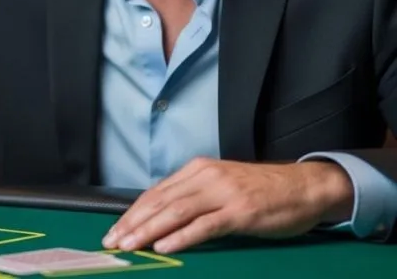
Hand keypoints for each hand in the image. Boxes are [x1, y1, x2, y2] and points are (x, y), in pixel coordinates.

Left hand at [102, 157, 353, 254]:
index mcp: (197, 170)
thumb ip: (193, 197)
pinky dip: (181, 237)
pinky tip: (165, 246)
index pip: (155, 192)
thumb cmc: (262, 191)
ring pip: (176, 212)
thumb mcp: (221, 186)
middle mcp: (205, 177)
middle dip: (133, 223)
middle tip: (112, 242)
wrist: (304, 186)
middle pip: (160, 202)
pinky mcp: (240, 211)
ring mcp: (223, 193)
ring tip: (130, 245)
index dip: (132, 212)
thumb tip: (160, 218)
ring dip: (149, 230)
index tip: (114, 230)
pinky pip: (205, 225)